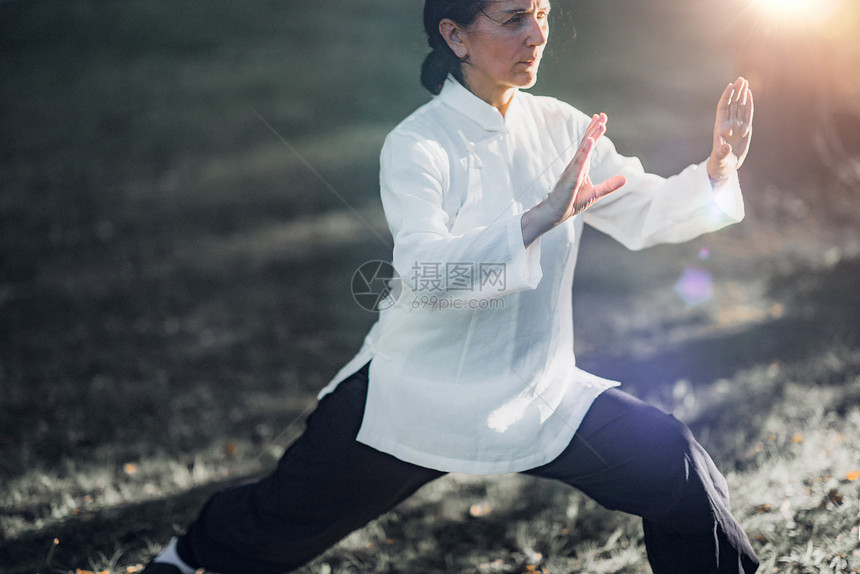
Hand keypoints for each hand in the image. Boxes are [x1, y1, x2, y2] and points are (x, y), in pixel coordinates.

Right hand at [522, 113, 626, 246]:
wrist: (554, 214)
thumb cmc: (571, 203)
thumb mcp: (595, 194)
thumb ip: (609, 185)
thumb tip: (625, 178)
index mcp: (581, 166)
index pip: (588, 145)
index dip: (594, 131)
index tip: (600, 117)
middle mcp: (575, 165)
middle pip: (585, 143)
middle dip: (594, 128)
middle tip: (602, 115)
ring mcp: (572, 171)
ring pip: (583, 149)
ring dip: (591, 136)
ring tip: (600, 124)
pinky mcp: (570, 178)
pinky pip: (578, 163)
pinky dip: (584, 151)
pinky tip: (589, 141)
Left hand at [708, 77, 753, 182]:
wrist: (725, 167)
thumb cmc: (720, 164)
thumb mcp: (720, 160)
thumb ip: (722, 154)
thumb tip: (726, 148)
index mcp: (721, 128)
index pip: (723, 108)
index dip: (726, 97)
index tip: (730, 86)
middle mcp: (728, 124)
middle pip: (732, 104)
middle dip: (736, 92)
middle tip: (741, 79)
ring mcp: (737, 126)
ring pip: (739, 106)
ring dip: (742, 94)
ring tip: (745, 82)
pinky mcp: (744, 130)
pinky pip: (747, 114)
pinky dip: (748, 104)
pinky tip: (749, 94)